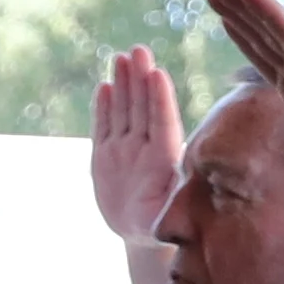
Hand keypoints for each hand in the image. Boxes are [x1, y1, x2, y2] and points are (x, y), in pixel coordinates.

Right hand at [90, 46, 186, 244]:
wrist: (140, 233)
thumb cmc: (159, 229)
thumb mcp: (164, 222)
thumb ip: (169, 209)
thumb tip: (179, 204)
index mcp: (163, 162)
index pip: (162, 124)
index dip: (160, 100)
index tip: (158, 75)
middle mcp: (145, 150)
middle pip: (143, 109)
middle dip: (140, 80)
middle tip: (139, 51)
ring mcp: (125, 151)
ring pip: (125, 111)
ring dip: (124, 85)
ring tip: (122, 58)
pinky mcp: (106, 156)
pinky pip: (104, 127)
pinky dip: (104, 108)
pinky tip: (105, 87)